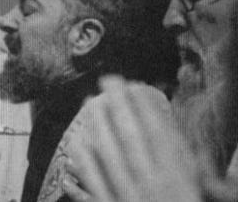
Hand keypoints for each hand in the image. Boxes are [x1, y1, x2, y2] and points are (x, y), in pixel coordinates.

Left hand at [62, 76, 201, 201]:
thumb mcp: (195, 191)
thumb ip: (192, 168)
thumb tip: (180, 137)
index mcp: (175, 180)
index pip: (156, 134)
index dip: (143, 106)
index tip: (132, 85)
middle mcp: (149, 185)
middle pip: (130, 136)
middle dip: (118, 105)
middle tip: (106, 80)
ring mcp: (127, 197)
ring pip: (107, 153)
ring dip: (97, 124)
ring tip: (88, 102)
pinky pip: (92, 181)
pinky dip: (82, 159)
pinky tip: (75, 140)